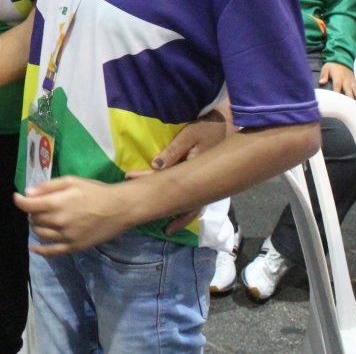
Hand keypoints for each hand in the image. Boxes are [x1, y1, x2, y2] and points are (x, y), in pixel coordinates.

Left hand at [14, 177, 132, 255]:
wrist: (119, 208)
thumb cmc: (95, 191)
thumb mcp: (72, 181)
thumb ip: (49, 187)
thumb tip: (28, 193)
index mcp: (58, 204)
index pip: (29, 206)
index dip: (20, 201)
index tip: (17, 197)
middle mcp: (59, 222)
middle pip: (34, 220)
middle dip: (31, 212)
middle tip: (37, 206)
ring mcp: (66, 237)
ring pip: (40, 234)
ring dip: (36, 226)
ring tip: (40, 220)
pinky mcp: (74, 247)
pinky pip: (52, 252)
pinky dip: (40, 250)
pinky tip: (35, 247)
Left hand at [121, 112, 226, 234]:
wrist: (226, 126)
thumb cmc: (206, 129)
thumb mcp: (189, 137)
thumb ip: (173, 151)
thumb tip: (155, 166)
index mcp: (196, 173)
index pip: (167, 180)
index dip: (147, 179)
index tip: (129, 178)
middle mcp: (201, 184)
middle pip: (179, 200)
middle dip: (161, 207)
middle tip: (142, 214)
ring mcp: (205, 186)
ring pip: (190, 206)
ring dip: (177, 216)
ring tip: (166, 229)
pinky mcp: (205, 184)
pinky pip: (194, 200)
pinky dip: (185, 208)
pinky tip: (176, 213)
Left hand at [319, 62, 355, 101]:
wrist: (342, 59)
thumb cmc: (332, 66)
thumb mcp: (326, 68)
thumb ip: (324, 75)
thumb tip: (321, 82)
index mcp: (338, 77)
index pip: (337, 86)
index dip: (337, 93)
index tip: (337, 101)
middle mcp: (346, 80)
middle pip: (348, 89)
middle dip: (350, 97)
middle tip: (351, 105)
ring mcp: (351, 80)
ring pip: (355, 89)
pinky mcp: (355, 80)